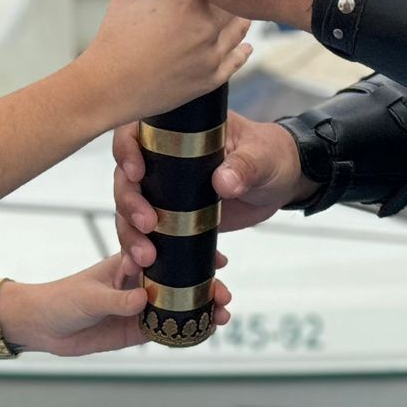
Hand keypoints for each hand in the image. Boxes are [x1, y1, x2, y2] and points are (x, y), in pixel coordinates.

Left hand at [0, 253, 231, 356]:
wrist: (44, 327)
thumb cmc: (63, 299)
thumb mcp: (90, 296)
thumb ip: (117, 298)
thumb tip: (143, 300)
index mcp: (130, 261)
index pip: (168, 251)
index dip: (195, 253)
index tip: (218, 258)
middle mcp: (141, 281)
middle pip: (182, 280)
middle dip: (206, 285)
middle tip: (224, 293)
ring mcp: (142, 305)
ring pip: (180, 305)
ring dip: (203, 308)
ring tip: (223, 315)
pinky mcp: (137, 329)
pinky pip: (168, 329)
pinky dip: (188, 330)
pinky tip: (208, 331)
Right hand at [79, 0, 251, 122]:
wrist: (108, 87)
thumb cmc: (113, 41)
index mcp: (187, 2)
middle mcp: (206, 27)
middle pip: (234, 2)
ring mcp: (211, 55)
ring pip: (239, 30)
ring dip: (240, 19)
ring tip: (241, 12)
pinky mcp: (210, 79)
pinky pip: (235, 61)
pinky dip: (242, 51)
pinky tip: (246, 46)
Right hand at [112, 113, 312, 266]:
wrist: (281, 181)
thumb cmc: (270, 154)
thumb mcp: (261, 156)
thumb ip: (245, 166)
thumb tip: (224, 182)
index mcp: (175, 133)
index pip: (134, 133)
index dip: (126, 152)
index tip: (136, 174)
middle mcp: (161, 161)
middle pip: (126, 181)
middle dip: (130, 206)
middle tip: (148, 226)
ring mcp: (164, 193)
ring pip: (131, 214)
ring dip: (132, 237)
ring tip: (145, 259)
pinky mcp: (173, 220)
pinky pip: (154, 238)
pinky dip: (151, 256)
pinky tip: (154, 272)